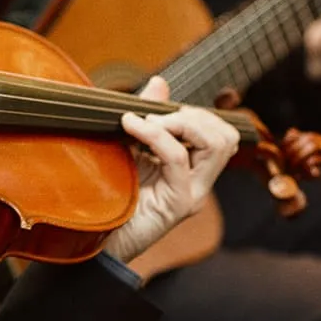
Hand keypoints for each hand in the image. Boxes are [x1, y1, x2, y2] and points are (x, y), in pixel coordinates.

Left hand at [101, 77, 239, 265]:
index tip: (158, 111)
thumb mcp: (131, 146)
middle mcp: (199, 183)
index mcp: (193, 170)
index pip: (221, 133)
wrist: (94, 238)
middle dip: (192, 115)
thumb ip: (148, 116)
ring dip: (180, 123)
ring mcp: (192, 194)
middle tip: (154, 117)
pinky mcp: (177, 204)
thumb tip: (160, 82)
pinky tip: (131, 128)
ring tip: (146, 123)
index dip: (196, 114)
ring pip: (216, 145)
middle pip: (226, 136)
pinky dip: (155, 134)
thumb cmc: (110, 195)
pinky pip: (177, 158)